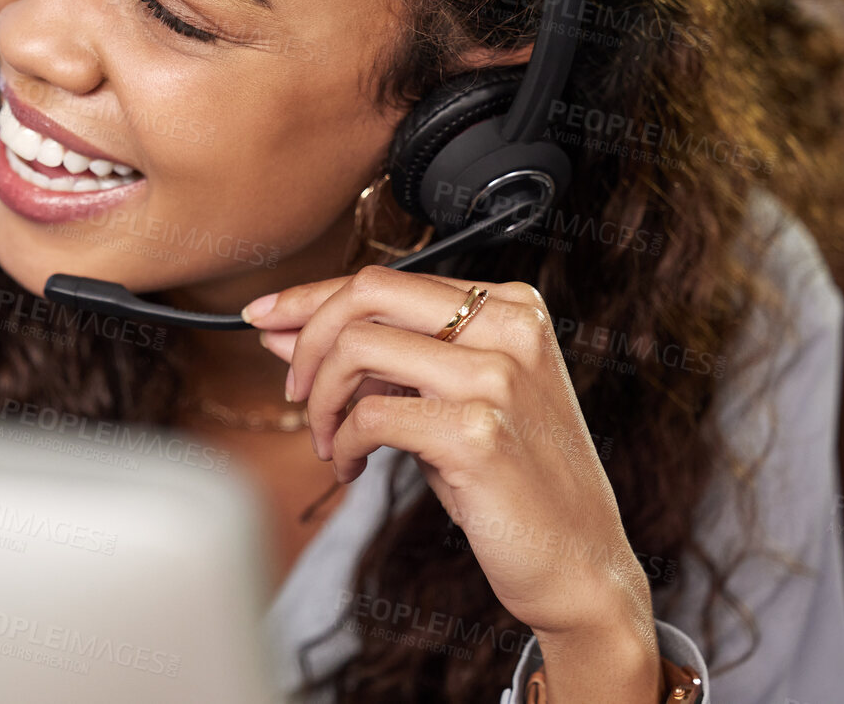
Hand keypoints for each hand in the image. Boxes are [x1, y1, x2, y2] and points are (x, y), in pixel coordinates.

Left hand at [246, 265, 660, 694]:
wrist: (579, 565)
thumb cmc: (511, 481)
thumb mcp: (447, 400)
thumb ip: (379, 358)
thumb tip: (283, 331)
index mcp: (511, 306)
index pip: (387, 279)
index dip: (310, 296)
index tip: (263, 316)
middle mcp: (510, 328)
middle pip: (367, 294)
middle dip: (307, 338)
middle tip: (294, 391)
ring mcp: (498, 377)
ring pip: (358, 348)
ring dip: (321, 400)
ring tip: (327, 441)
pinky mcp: (479, 432)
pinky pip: (369, 414)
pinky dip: (342, 441)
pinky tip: (350, 466)